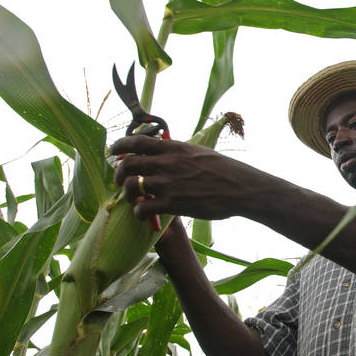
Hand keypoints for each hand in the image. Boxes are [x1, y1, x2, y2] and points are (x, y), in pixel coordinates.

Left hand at [110, 135, 259, 219]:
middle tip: (120, 180)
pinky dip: (138, 212)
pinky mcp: (173, 204)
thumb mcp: (200, 152)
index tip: (113, 151)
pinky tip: (144, 214)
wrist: (242, 188)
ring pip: (130, 186)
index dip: (120, 146)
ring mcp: (168, 184)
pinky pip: (142, 208)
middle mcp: (167, 163)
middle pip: (128, 164)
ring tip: (134, 199)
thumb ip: (179, 152)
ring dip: (126, 194)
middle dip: (118, 173)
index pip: (137, 141)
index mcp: (174, 148)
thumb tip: (166, 152)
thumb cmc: (226, 170)